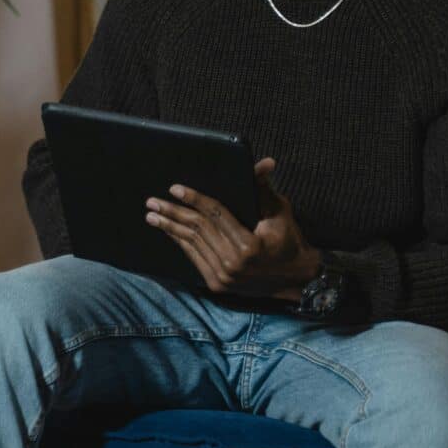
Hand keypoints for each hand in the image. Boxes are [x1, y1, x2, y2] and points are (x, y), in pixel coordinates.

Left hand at [144, 158, 320, 298]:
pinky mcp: (217, 284)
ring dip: (170, 228)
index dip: (195, 199)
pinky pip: (194, 257)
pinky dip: (180, 243)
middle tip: (152, 201)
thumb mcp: (279, 212)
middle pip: (198, 230)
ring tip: (152, 215)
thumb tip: (264, 162)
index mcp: (248, 245)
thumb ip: (264, 189)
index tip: (175, 188)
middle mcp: (232, 263)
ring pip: (192, 244)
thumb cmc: (289, 241)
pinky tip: (168, 231)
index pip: (215, 215)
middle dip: (173, 213)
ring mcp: (223, 276)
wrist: (295, 280)